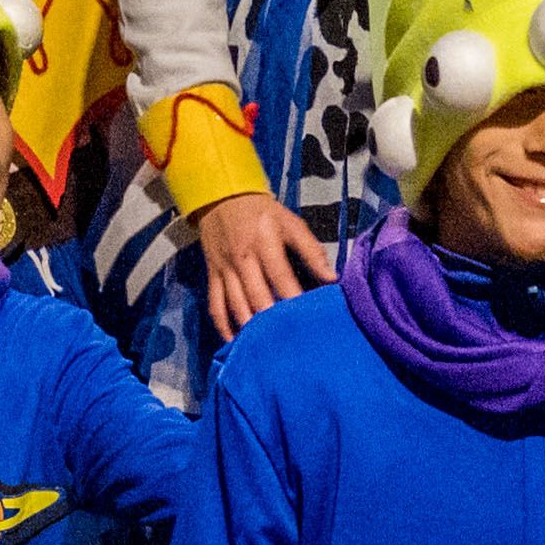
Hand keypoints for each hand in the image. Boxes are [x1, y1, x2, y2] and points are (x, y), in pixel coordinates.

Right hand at [194, 191, 333, 338]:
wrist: (222, 196)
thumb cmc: (263, 213)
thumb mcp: (291, 223)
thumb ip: (312, 251)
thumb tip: (332, 278)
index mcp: (264, 243)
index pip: (280, 276)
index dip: (292, 298)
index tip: (306, 319)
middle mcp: (242, 258)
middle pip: (256, 296)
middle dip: (270, 321)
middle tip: (286, 344)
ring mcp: (225, 269)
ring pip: (235, 304)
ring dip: (248, 327)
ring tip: (263, 348)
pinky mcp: (212, 275)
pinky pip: (215, 305)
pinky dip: (223, 325)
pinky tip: (234, 342)